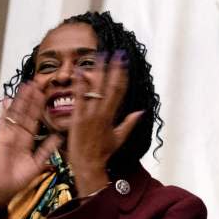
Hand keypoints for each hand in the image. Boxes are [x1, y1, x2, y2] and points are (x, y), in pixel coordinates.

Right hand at [0, 83, 63, 215]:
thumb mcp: (39, 162)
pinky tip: (7, 99)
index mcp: (28, 139)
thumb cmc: (20, 177)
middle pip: (25, 112)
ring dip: (20, 100)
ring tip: (26, 86)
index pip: (35, 119)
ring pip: (16, 114)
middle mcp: (18, 134)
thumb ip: (47, 148)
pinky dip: (5, 111)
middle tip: (36, 83)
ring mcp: (9, 134)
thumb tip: (60, 137)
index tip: (44, 94)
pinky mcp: (2, 138)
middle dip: (30, 98)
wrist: (6, 187)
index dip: (39, 107)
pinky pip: (4, 123)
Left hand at [65, 51, 143, 195]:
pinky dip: (80, 85)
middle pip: (110, 86)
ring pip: (96, 89)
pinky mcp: (77, 118)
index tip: (124, 63)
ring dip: (98, 71)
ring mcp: (90, 114)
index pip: (120, 91)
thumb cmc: (102, 153)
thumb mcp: (119, 138)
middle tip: (115, 54)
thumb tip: (140, 112)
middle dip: (113, 69)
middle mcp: (102, 113)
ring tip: (99, 56)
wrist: (88, 163)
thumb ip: (129, 123)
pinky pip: (79, 98)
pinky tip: (81, 72)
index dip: (122, 76)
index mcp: (112, 116)